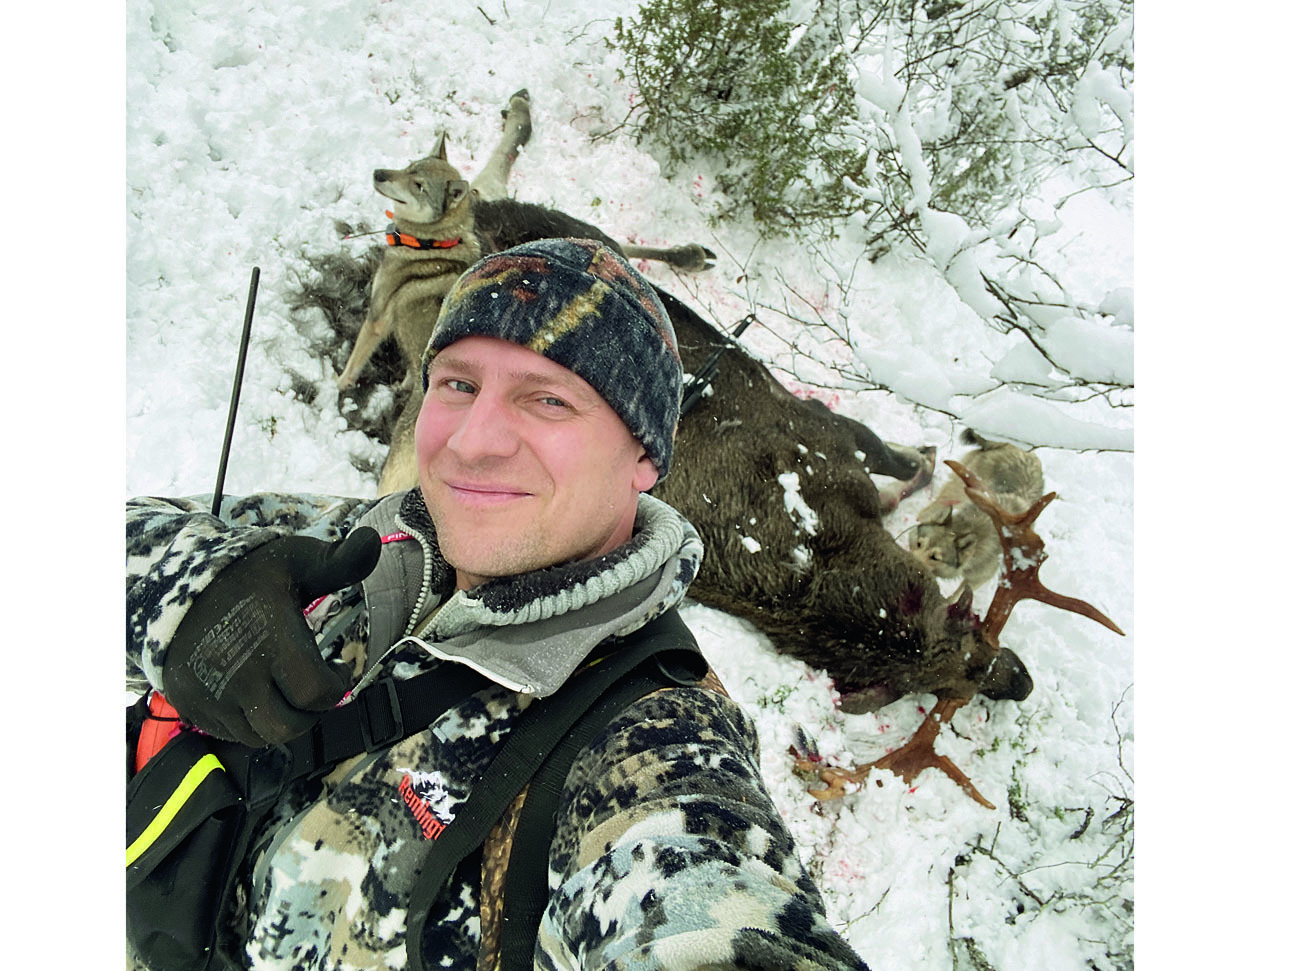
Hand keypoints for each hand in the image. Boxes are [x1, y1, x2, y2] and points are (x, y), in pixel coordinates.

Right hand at [162, 527, 380, 745]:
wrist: (173, 587)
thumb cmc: (248, 575)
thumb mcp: (295, 561)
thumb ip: (338, 560)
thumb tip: (372, 540)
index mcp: (270, 642)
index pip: (315, 693)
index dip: (337, 686)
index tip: (339, 667)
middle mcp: (238, 676)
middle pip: (289, 726)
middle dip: (311, 712)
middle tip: (314, 687)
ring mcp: (211, 696)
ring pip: (261, 736)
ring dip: (283, 720)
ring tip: (288, 690)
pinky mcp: (191, 706)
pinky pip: (231, 733)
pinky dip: (251, 722)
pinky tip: (259, 692)